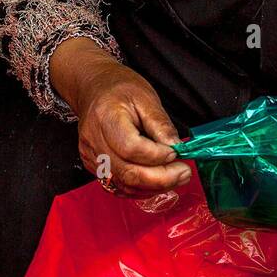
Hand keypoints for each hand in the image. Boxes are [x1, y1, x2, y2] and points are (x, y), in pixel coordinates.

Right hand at [50, 38, 190, 194]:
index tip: (177, 153)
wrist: (94, 89)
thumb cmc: (120, 88)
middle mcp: (94, 140)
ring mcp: (91, 156)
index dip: (157, 156)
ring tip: (176, 177)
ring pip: (123, 184)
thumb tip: (176, 147)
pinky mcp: (93, 165)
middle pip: (127, 172)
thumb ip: (160, 124)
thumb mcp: (146, 97)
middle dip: (161, 178)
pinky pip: (118, 185)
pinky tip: (157, 180)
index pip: (131, 148)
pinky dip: (140, 187)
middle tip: (184, 173)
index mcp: (106, 117)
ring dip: (153, 186)